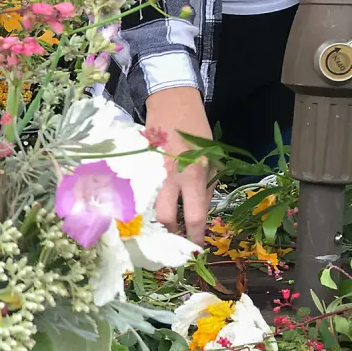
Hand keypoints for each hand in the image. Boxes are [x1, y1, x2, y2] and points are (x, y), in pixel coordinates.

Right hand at [146, 86, 214, 244]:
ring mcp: (152, 172)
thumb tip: (201, 211)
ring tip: (163, 229)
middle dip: (171, 233)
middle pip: (166, 217)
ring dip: (158, 221)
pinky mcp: (139, 167)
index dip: (196, 236)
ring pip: (151, 207)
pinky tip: (146, 208)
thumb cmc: (196, 129)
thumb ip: (207, 186)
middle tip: (176, 239)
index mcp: (194, 174)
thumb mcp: (212, 158)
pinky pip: (141, 192)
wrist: (171, 102)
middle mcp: (172, 177)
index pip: (195, 216)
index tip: (197, 248)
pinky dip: (145, 203)